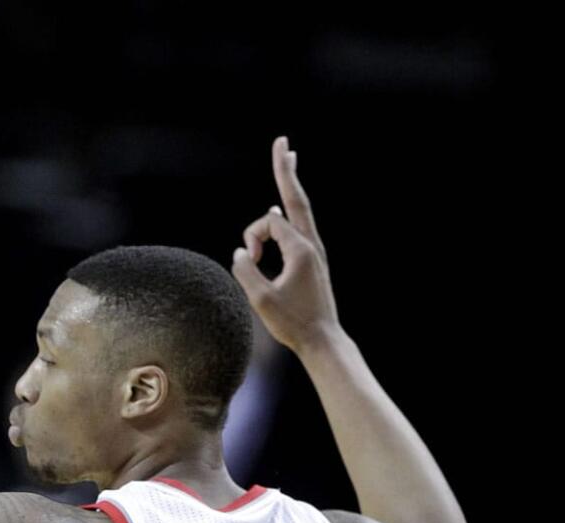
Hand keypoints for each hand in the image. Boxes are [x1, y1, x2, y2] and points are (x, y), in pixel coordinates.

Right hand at [231, 136, 340, 354]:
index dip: (252, 236)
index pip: (269, 224)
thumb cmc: (293, 323)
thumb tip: (240, 253)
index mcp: (301, 250)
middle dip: (285, 169)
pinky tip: (282, 209)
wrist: (323, 341)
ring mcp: (314, 253)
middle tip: (282, 140)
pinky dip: (286, 214)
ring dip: (288, 186)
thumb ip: (246, 271)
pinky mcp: (312, 263)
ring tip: (289, 158)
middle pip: (295, 199)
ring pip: (297, 213)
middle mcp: (311, 245)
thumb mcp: (260, 299)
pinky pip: (297, 230)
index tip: (248, 261)